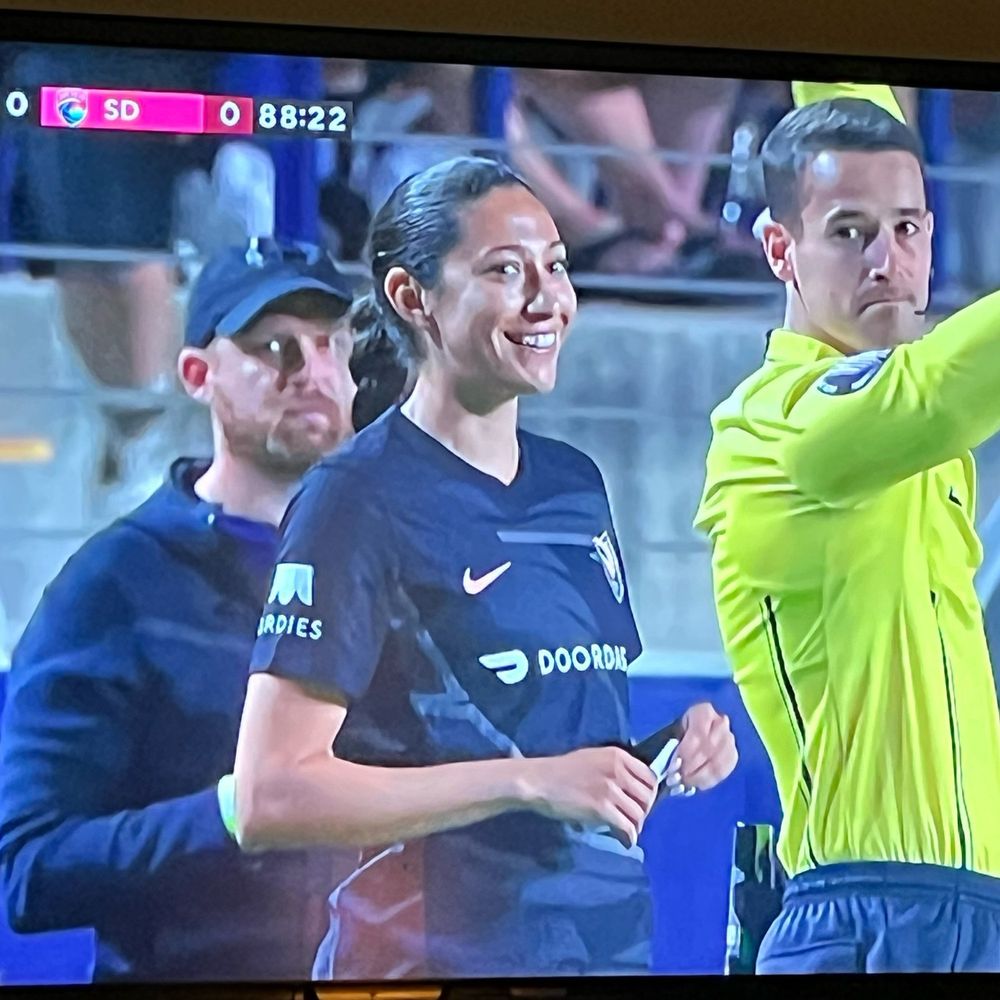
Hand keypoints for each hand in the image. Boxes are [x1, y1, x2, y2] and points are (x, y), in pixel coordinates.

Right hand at [518, 747, 657, 848]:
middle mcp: (617, 770)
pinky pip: (626, 827)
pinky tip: (624, 840)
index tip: (641, 804)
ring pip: (638, 814)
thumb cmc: (563, 771)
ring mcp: (610, 788)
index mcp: (618, 755)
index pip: (650, 777)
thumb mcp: (594, 759)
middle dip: (644, 811)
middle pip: (647, 797)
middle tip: (634, 820)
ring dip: (636, 826)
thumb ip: (616, 768)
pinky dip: (628, 837)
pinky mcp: (601, 807)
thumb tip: (634, 788)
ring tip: (626, 831)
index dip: (649, 794)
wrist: (539, 781)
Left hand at [664, 703, 737, 797]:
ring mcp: (730, 740)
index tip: (675, 765)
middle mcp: (721, 723)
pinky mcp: (733, 756)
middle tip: (677, 778)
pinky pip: (723, 771)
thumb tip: (674, 765)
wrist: (692, 734)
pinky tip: (697, 784)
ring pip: (718, 762)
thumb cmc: (679, 733)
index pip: (698, 735)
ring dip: (700, 776)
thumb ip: (672, 745)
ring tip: (685, 783)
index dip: (686, 752)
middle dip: (692, 766)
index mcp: (704, 711)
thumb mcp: (672, 731)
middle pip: (709, 749)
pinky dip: (709, 781)